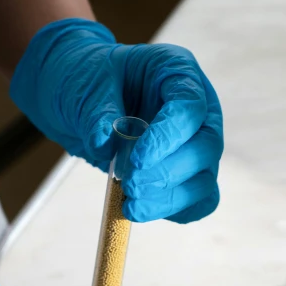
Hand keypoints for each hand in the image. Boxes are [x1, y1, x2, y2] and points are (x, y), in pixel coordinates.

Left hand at [11, 18, 222, 223]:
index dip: (168, 139)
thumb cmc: (89, 81)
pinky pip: (196, 200)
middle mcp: (196, 110)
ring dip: (169, 199)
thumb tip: (105, 142)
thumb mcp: (86, 87)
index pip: (190, 109)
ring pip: (203, 180)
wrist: (80, 101)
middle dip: (168, 174)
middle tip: (130, 187)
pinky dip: (173, 210)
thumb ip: (97, 113)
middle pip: (205, 147)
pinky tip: (142, 211)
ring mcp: (193, 144)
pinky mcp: (184, 174)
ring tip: (130, 207)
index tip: (136, 162)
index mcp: (177, 74)